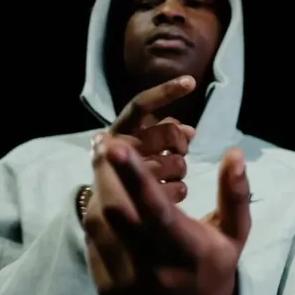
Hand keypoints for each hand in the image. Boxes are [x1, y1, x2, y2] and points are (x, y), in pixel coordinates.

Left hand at [85, 135, 250, 294]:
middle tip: (104, 143)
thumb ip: (235, 194)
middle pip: (117, 214)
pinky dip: (97, 216)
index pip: (157, 212)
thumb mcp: (235, 232)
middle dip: (106, 174)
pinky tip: (109, 204)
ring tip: (107, 170)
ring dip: (100, 192)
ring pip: (98, 225)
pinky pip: (92, 241)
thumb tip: (234, 154)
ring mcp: (125, 283)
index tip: (116, 146)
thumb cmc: (214, 263)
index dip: (135, 179)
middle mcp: (154, 271)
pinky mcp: (106, 289)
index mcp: (189, 253)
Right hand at [108, 77, 197, 203]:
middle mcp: (118, 148)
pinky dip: (179, 190)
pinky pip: (179, 188)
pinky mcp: (140, 201)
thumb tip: (191, 131)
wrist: (103, 212)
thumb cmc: (126, 170)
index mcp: (118, 131)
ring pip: (177, 163)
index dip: (166, 92)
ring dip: (180, 169)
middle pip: (168, 133)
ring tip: (166, 177)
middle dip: (180, 142)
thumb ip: (162, 132)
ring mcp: (128, 176)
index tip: (191, 82)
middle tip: (179, 151)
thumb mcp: (139, 145)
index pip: (141, 104)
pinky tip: (168, 193)